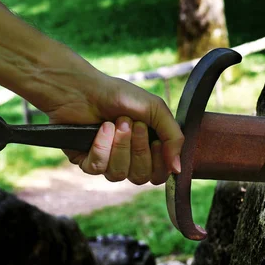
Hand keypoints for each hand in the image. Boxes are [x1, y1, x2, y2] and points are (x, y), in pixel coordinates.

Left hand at [44, 72, 183, 185]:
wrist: (85, 88)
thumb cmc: (121, 95)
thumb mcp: (156, 110)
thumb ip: (174, 137)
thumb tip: (178, 169)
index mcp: (148, 148)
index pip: (159, 175)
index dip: (159, 162)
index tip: (156, 141)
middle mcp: (129, 159)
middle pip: (140, 177)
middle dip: (138, 148)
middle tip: (133, 123)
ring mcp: (108, 162)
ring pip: (119, 174)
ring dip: (120, 145)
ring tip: (116, 122)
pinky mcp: (87, 162)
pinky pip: (98, 168)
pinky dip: (102, 146)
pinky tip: (102, 128)